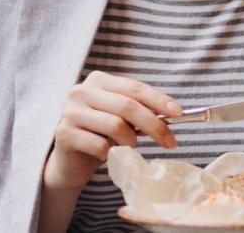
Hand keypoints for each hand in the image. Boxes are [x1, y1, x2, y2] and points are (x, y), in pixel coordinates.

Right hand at [43, 71, 181, 189]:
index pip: (135, 87)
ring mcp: (70, 112)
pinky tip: (107, 155)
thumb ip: (141, 112)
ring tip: (129, 147)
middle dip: (154, 125)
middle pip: (128, 106)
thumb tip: (172, 114)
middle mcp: (81, 91)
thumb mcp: (123, 119)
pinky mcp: (64, 134)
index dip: (159, 100)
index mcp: (99, 80)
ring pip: (116, 126)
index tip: (179, 112)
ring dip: (130, 142)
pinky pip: (100, 145)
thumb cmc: (102, 135)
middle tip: (170, 142)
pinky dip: (111, 154)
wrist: (72, 161)